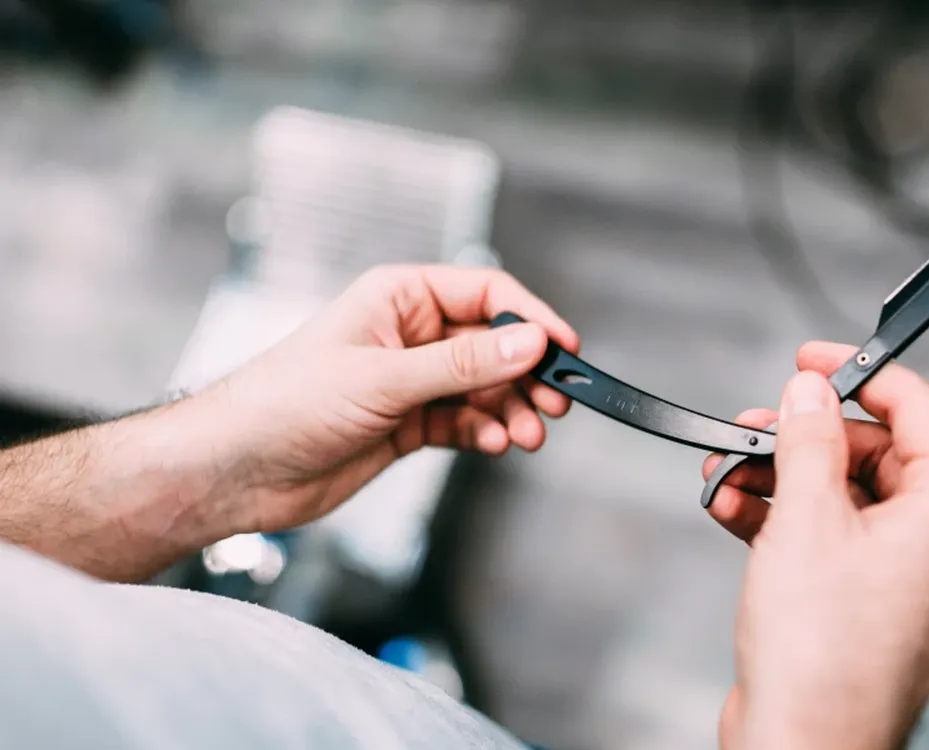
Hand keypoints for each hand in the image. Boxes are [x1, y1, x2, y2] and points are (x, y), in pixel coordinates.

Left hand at [184, 265, 579, 535]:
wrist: (237, 469)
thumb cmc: (288, 402)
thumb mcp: (384, 378)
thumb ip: (462, 364)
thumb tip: (529, 345)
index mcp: (399, 297)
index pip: (485, 294)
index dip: (530, 319)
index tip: (564, 348)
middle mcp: (410, 334)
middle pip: (492, 344)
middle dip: (526, 374)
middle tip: (555, 403)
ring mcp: (410, 381)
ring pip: (483, 388)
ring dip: (511, 410)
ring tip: (528, 435)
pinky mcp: (408, 423)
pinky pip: (464, 421)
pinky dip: (485, 432)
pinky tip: (496, 443)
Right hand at [702, 342, 928, 749]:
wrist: (801, 745)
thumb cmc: (821, 651)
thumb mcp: (807, 516)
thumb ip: (809, 438)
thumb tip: (809, 389)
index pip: (917, 406)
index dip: (856, 373)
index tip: (805, 359)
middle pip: (874, 451)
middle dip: (800, 438)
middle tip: (746, 429)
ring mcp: (908, 574)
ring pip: (844, 495)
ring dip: (779, 479)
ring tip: (723, 477)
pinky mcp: (871, 602)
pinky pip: (832, 537)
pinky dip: (783, 520)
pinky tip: (731, 512)